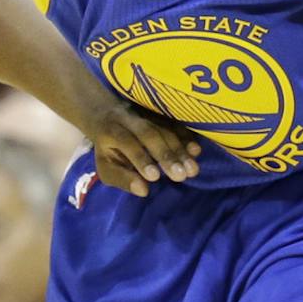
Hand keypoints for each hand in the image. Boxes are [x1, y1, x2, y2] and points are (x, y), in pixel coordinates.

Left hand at [87, 101, 201, 197]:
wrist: (108, 113)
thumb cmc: (108, 149)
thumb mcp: (106, 167)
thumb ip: (122, 178)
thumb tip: (143, 190)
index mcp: (112, 130)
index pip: (127, 143)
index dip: (141, 159)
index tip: (155, 177)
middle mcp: (130, 117)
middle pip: (149, 134)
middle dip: (166, 155)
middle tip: (181, 176)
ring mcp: (147, 112)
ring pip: (165, 129)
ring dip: (180, 150)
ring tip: (192, 170)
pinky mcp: (160, 111)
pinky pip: (175, 122)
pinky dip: (187, 137)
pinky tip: (196, 151)